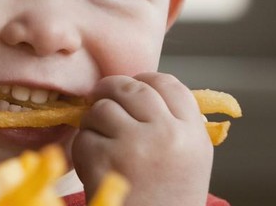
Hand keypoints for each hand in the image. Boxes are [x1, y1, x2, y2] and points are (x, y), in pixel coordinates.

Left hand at [71, 73, 213, 205]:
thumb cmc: (167, 201)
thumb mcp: (188, 160)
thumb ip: (172, 124)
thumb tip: (139, 87)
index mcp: (193, 134)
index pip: (167, 84)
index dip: (145, 81)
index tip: (133, 88)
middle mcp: (167, 134)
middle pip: (130, 88)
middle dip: (110, 91)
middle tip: (100, 99)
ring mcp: (135, 144)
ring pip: (101, 109)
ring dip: (94, 123)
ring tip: (102, 145)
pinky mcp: (105, 158)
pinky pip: (83, 137)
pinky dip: (83, 151)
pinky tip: (95, 169)